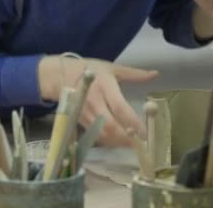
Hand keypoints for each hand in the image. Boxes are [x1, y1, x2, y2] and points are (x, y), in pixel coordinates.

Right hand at [38, 56, 157, 146]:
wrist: (57, 76)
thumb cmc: (87, 69)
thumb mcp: (111, 68)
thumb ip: (134, 74)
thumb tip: (155, 74)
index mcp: (104, 87)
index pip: (120, 108)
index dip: (133, 122)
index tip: (145, 131)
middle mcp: (94, 103)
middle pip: (111, 126)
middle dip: (127, 137)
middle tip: (141, 142)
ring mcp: (86, 114)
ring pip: (103, 134)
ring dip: (118, 142)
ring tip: (132, 144)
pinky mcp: (80, 122)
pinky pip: (96, 135)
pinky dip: (109, 141)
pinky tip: (118, 141)